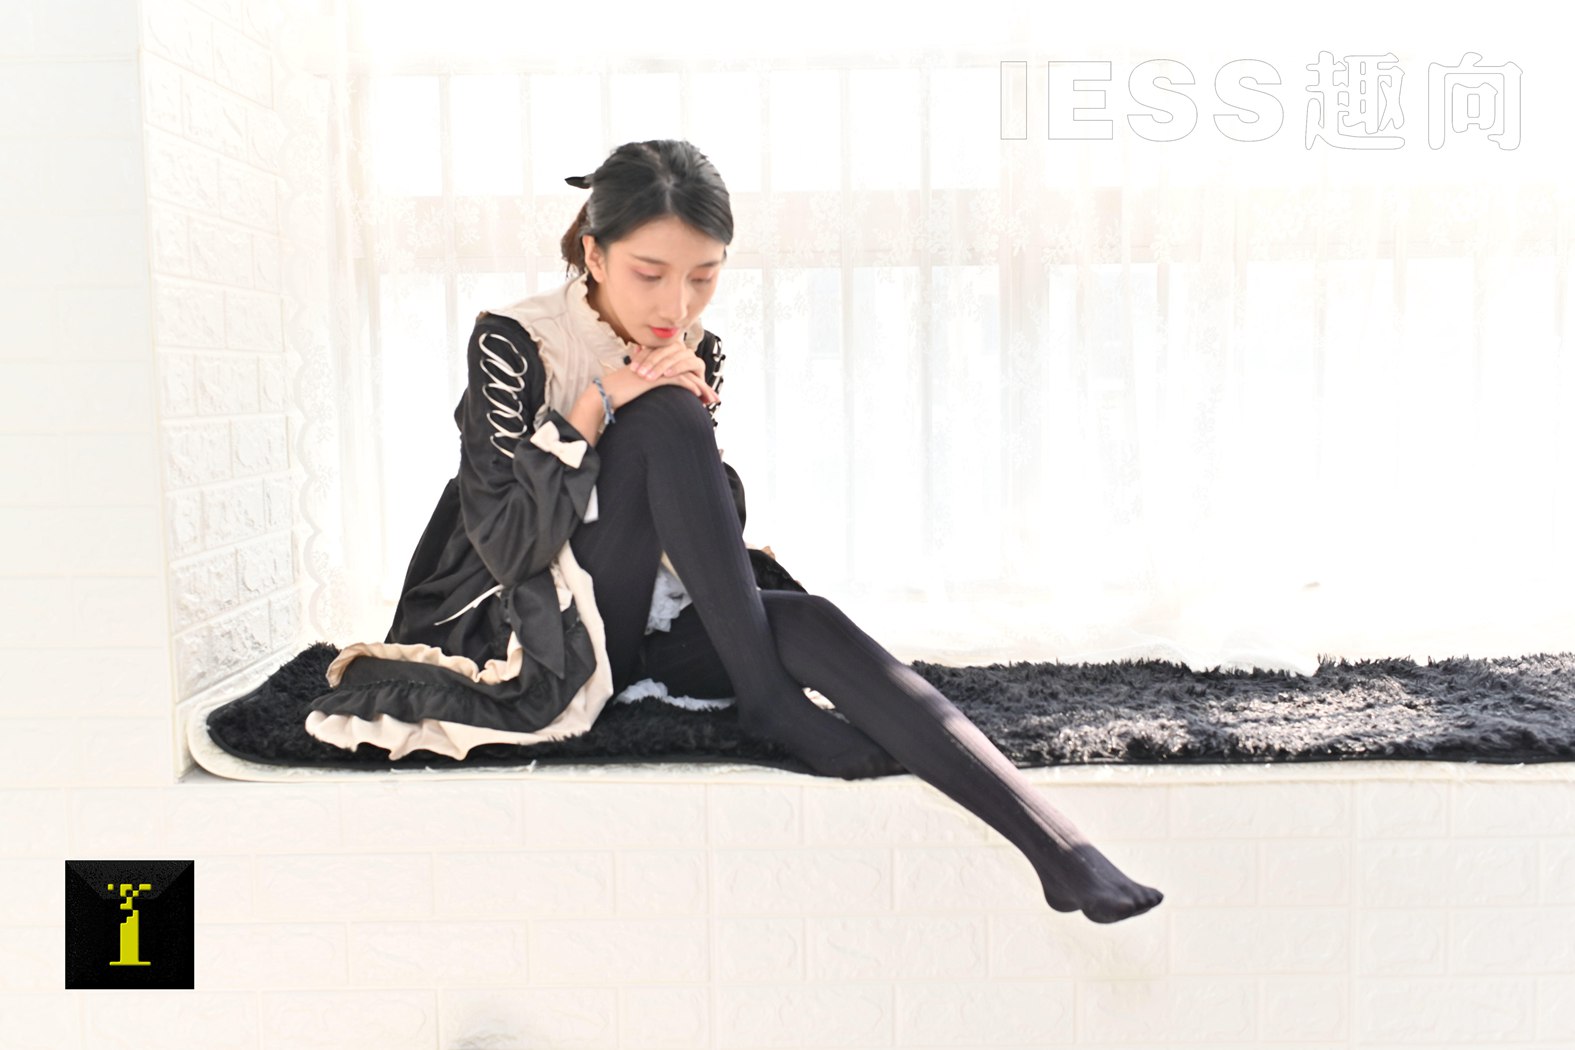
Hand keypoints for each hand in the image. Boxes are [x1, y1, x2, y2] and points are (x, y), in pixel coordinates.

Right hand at [604, 342, 718, 408]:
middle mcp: (658, 364)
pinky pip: (679, 380)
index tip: (704, 395)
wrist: (605, 393)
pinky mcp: (656, 377)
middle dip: (703, 386)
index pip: (681, 372)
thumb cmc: (618, 394)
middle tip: (714, 398)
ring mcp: (657, 370)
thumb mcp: (638, 388)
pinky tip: (699, 396)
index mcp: (656, 365)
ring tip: (711, 400)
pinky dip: (691, 387)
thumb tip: (659, 400)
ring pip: (687, 376)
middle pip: (688, 372)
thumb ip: (650, 388)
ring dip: (702, 389)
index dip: (695, 383)